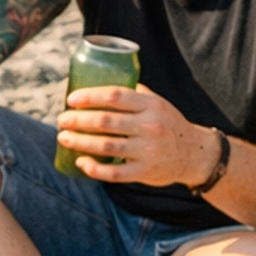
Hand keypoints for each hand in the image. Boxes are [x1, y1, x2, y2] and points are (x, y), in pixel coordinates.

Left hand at [56, 82, 223, 186]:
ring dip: (80, 142)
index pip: (115, 96)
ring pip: (106, 146)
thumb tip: (97, 81)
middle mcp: (150, 126)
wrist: (193, 153)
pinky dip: (94, 169)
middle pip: (105, 121)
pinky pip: (114, 173)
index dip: (89, 96)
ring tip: (64, 138)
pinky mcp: (145, 172)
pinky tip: (81, 162)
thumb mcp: (157, 103)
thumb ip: (133, 94)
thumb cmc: (166, 124)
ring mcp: (148, 150)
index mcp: (151, 105)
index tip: (70, 100)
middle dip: (78, 120)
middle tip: (62, 120)